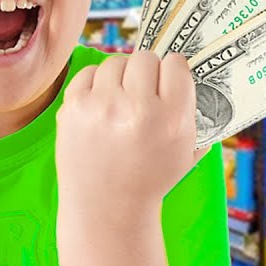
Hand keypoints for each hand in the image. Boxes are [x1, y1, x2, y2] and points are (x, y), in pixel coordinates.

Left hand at [56, 51, 204, 226]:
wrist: (105, 207)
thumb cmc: (150, 179)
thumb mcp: (187, 151)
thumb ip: (193, 111)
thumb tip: (189, 71)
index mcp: (170, 119)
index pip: (176, 64)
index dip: (174, 72)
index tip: (169, 83)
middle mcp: (135, 108)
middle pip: (145, 58)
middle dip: (148, 73)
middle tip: (145, 93)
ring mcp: (100, 106)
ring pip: (116, 62)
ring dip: (122, 76)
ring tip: (122, 101)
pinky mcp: (72, 107)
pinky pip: (89, 72)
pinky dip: (96, 83)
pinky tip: (102, 103)